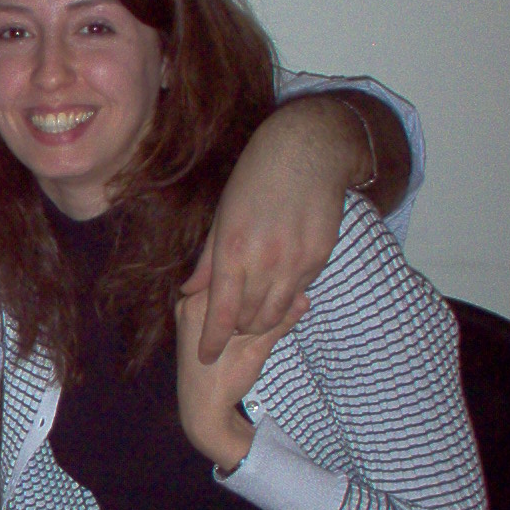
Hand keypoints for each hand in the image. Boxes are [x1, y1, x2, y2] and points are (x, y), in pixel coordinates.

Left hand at [175, 287, 303, 469]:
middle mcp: (187, 304)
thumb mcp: (257, 349)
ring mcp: (187, 313)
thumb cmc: (227, 381)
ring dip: (246, 296)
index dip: (258, 276)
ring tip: (270, 293)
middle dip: (254, 285)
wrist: (203, 411)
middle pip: (228, 285)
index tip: (280, 273)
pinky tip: (256, 307)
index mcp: (197, 306)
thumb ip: (280, 322)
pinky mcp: (193, 323)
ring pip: (225, 295)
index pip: (233, 278)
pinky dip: (237, 307)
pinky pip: (219, 306)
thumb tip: (306, 297)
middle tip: (279, 281)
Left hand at [182, 96, 344, 362]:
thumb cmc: (255, 180)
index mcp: (233, 250)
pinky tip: (278, 284)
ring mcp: (296, 261)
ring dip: (262, 319)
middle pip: (249, 320)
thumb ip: (208, 260)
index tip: (207, 357)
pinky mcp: (320, 257)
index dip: (212, 341)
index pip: (220, 314)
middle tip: (231, 326)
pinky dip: (285, 297)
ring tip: (253, 312)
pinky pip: (299, 292)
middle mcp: (265, 261)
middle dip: (237, 330)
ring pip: (277, 313)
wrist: (307, 152)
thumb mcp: (222, 217)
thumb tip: (189, 291)